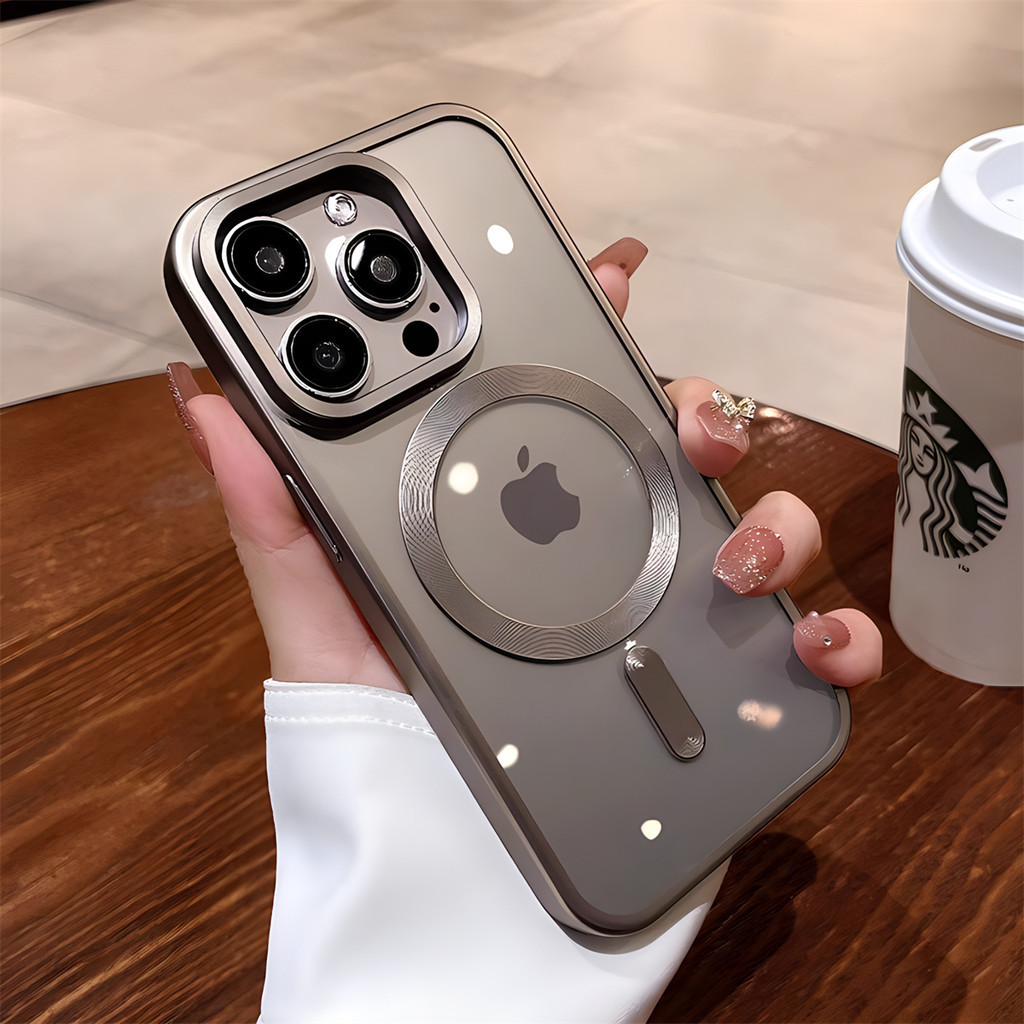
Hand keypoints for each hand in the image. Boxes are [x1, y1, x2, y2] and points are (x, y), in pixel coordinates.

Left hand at [168, 237, 881, 690]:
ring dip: (773, 518)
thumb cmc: (380, 748)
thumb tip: (200, 390)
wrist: (448, 887)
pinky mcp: (720, 696)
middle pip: (674, 449)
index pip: (564, 403)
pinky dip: (829, 637)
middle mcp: (600, 562)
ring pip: (756, 531)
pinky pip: (803, 654)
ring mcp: (667, 624)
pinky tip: (809, 644)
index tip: (614, 266)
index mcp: (516, 525)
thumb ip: (275, 510)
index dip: (593, 325)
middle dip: (699, 405)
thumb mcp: (319, 620)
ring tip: (736, 557)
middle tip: (688, 416)